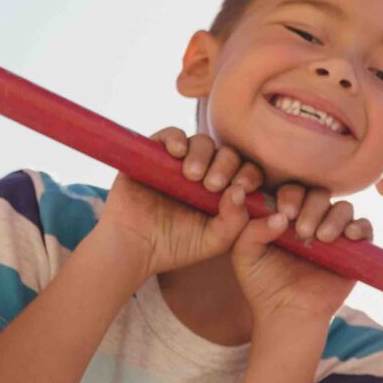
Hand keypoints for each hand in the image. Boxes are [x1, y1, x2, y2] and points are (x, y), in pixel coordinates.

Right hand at [99, 130, 259, 273]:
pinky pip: (170, 134)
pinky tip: (177, 152)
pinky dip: (176, 138)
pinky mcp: (154, 155)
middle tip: (212, 185)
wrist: (133, 248)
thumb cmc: (176, 246)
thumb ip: (235, 220)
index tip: (242, 186)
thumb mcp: (214, 240)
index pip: (246, 172)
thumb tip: (241, 190)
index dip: (249, 174)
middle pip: (226, 154)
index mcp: (223, 191)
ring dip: (202, 154)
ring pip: (201, 142)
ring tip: (191, 175)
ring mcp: (179, 163)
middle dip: (225, 165)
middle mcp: (204, 173)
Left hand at [229, 182, 369, 335]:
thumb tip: (278, 215)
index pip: (291, 189)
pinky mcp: (354, 248)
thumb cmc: (262, 283)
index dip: (289, 195)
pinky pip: (365, 226)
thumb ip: (250, 229)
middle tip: (302, 230)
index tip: (284, 214)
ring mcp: (334, 231)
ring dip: (333, 218)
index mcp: (285, 214)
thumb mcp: (244, 254)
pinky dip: (359, 227)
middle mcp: (311, 217)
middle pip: (319, 193)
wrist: (288, 312)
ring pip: (343, 207)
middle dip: (311, 207)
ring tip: (321, 238)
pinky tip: (347, 237)